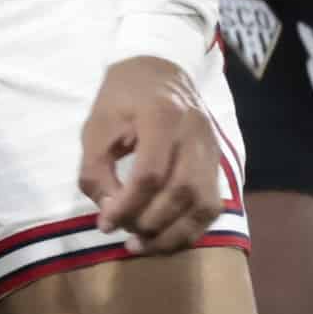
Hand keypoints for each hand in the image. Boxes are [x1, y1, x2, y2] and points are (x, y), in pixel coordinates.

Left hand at [77, 55, 224, 254]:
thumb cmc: (124, 95)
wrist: (161, 67)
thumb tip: (109, 212)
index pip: (151, 173)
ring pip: (204, 204)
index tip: (105, 223)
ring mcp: (210, 149)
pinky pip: (212, 205)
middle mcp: (194, 134)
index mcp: (162, 116)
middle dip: (149, 223)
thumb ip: (96, 169)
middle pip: (181, 192)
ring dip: (174, 234)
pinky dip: (191, 228)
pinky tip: (166, 237)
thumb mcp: (97, 124)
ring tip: (144, 246)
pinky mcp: (216, 162)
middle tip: (123, 233)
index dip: (127, 205)